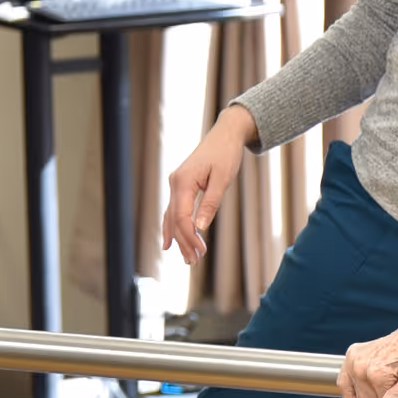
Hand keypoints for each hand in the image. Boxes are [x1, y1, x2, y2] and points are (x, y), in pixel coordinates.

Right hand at [163, 105, 256, 266]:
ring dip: (178, 238)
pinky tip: (170, 242)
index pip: (181, 217)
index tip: (200, 252)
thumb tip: (200, 227)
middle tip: (194, 262)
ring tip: (187, 259)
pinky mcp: (181, 185)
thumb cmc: (226, 154)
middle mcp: (175, 183)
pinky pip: (173, 210)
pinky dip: (173, 226)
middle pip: (174, 220)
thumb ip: (211, 203)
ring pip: (171, 217)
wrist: (226, 135)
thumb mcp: (223, 179)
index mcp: (183, 181)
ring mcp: (176, 184)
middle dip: (183, 242)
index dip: (189, 237)